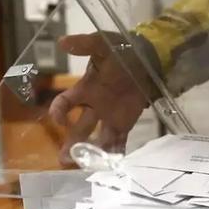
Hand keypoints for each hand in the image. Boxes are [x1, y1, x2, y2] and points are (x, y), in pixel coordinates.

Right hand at [49, 32, 154, 163]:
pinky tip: (111, 165)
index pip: (65, 103)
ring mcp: (109, 117)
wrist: (148, 59)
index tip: (59, 119)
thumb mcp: (102, 44)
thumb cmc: (122, 50)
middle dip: (71, 144)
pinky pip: (118, 141)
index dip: (59, 111)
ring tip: (83, 166)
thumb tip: (62, 42)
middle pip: (78, 129)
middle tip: (63, 159)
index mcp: (85, 89)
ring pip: (96, 139)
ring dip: (90, 153)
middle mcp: (94, 107)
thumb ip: (84, 44)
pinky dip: (115, 153)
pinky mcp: (125, 123)